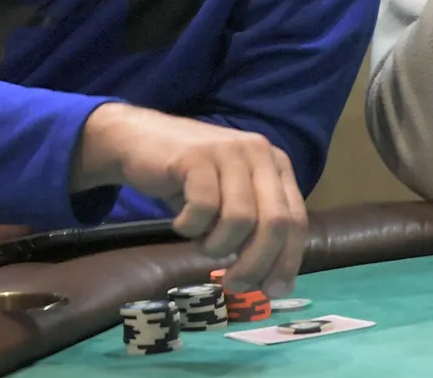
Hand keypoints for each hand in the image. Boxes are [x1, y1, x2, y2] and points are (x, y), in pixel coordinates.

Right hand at [71, 104, 306, 298]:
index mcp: (276, 164)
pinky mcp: (197, 156)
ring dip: (218, 245)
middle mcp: (259, 152)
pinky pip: (204, 208)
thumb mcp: (230, 201)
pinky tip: (181, 223)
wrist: (137, 141)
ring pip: (240, 219)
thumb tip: (275, 284)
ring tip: (201, 242)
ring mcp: (228, 151)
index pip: (296, 219)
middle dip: (256, 263)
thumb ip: (255, 230)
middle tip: (235, 284)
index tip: (273, 291)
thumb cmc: (188, 179)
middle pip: (275, 222)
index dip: (287, 260)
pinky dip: (191, 227)